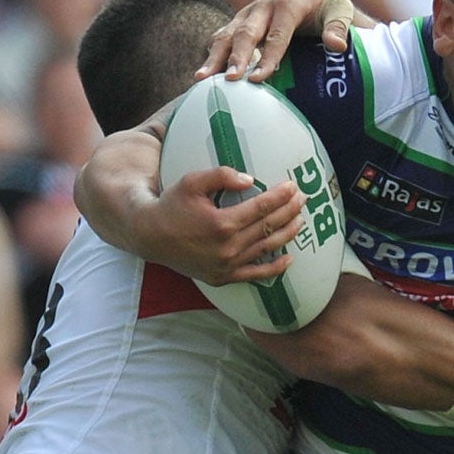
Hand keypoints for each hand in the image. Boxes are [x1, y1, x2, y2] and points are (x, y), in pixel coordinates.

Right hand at [146, 168, 303, 286]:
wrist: (150, 237)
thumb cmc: (171, 205)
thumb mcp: (192, 182)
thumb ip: (221, 176)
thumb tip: (250, 179)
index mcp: (223, 223)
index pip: (261, 207)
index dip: (280, 196)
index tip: (293, 186)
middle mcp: (229, 247)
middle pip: (268, 227)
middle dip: (289, 211)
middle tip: (303, 199)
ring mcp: (228, 265)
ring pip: (267, 249)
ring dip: (287, 233)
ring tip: (301, 220)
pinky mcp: (224, 277)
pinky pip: (256, 275)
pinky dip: (275, 268)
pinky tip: (289, 258)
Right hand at [195, 0, 357, 82]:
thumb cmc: (326, 8)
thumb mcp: (340, 11)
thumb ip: (339, 27)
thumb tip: (337, 46)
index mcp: (287, 4)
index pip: (276, 35)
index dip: (267, 58)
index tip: (259, 79)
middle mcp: (262, 7)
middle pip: (245, 34)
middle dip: (236, 58)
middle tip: (231, 80)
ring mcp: (246, 15)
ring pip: (226, 35)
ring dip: (213, 57)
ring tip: (201, 79)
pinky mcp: (238, 24)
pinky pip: (221, 39)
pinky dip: (211, 56)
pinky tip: (203, 77)